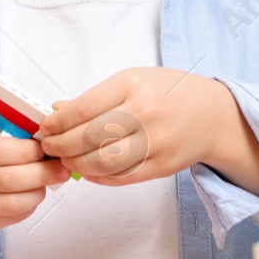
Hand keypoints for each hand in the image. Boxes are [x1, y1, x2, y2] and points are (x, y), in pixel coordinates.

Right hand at [0, 126, 70, 258]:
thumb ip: (9, 142)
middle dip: (41, 174)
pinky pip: (10, 217)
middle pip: (6, 179)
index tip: (43, 149)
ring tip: (46, 184)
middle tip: (60, 169)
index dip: (26, 152)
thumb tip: (49, 146)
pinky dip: (28, 207)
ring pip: (11, 203)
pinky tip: (31, 196)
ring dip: (37, 193)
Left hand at [38, 68, 258, 197]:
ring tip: (67, 160)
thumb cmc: (170, 93)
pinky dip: (98, 177)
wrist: (214, 115)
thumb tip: (57, 111)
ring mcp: (155, 142)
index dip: (56, 123)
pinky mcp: (162, 166)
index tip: (44, 128)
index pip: (82, 109)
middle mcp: (144, 113)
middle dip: (60, 146)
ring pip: (102, 163)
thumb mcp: (132, 80)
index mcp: (132, 85)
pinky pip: (121, 178)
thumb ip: (95, 97)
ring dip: (77, 165)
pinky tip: (90, 171)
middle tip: (50, 147)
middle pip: (88, 138)